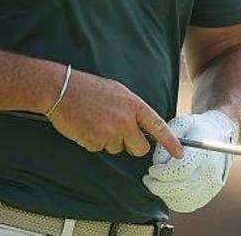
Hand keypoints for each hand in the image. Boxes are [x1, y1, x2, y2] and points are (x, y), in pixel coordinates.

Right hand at [46, 67, 182, 158]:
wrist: (61, 89)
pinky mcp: (94, 142)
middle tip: (119, 134)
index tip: (179, 153)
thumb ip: (131, 109)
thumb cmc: (88, 88)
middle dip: (132, 146)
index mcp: (133, 105)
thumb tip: (140, 126)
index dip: (170, 142)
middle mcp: (125, 121)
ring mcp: (109, 133)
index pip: (158, 126)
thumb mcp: (117, 91)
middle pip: (139, 148)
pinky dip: (93, 141)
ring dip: (108, 140)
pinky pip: (99, 148)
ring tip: (95, 121)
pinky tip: (86, 126)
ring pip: (116, 148)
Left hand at [142, 110, 237, 212]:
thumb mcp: (181, 125)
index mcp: (203, 154)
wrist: (220, 135)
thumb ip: (166, 140)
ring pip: (182, 200)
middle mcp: (209, 172)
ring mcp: (211, 185)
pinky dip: (174, 200)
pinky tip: (168, 189)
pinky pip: (188, 205)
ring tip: (157, 183)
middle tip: (148, 179)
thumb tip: (158, 162)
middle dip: (158, 186)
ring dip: (164, 194)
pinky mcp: (209, 193)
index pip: (180, 171)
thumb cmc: (197, 129)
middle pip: (180, 188)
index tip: (152, 170)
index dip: (162, 173)